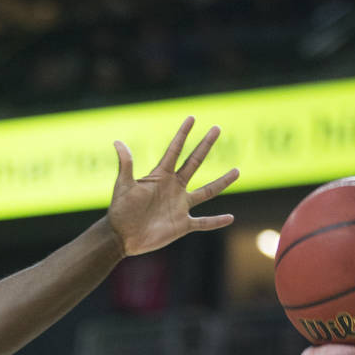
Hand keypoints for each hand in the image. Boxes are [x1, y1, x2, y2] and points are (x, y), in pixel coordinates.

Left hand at [107, 117, 238, 256]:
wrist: (122, 236)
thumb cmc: (120, 210)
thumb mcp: (123, 185)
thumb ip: (125, 164)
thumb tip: (117, 141)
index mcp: (160, 176)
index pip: (175, 150)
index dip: (183, 134)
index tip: (192, 118)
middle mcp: (174, 188)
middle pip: (194, 162)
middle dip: (205, 145)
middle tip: (216, 128)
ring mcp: (180, 205)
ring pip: (207, 192)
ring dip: (222, 182)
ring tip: (237, 171)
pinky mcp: (182, 224)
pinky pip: (204, 222)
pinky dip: (216, 221)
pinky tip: (230, 218)